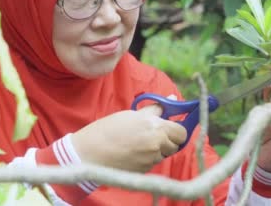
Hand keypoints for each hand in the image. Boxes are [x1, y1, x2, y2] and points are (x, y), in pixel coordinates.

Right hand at [71, 104, 186, 172]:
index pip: (182, 132)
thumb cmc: (108, 129)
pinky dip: (147, 157)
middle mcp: (157, 145)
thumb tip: (173, 98)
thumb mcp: (132, 114)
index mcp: (156, 128)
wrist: (89, 153)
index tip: (172, 126)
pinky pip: (152, 162)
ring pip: (164, 154)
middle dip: (169, 140)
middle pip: (176, 145)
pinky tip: (132, 151)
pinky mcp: (143, 171)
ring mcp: (150, 160)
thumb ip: (155, 109)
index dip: (178, 129)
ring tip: (139, 142)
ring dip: (158, 149)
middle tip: (156, 134)